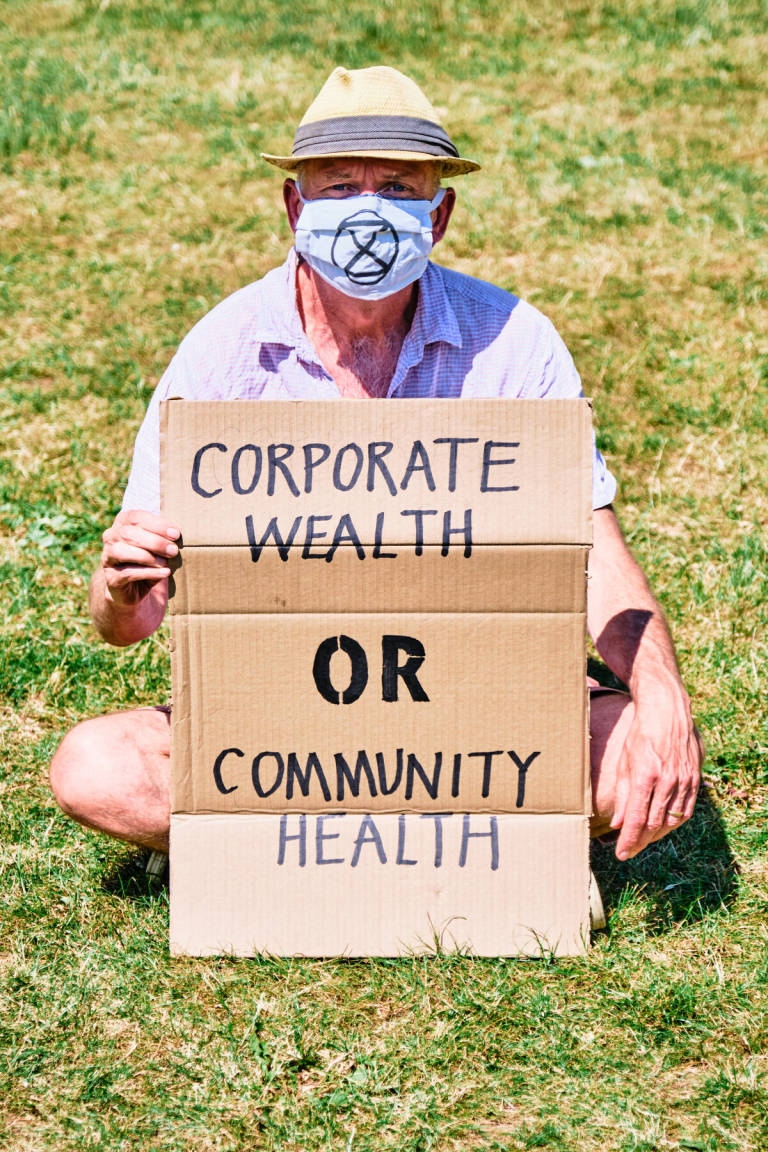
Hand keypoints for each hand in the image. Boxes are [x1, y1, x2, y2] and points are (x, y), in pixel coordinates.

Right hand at [100, 509, 180, 608]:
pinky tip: (164, 573)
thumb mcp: (157, 547)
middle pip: (128, 534)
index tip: (176, 534)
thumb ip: (163, 537)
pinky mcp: (111, 577)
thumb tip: (175, 534)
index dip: (156, 524)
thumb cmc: (149, 561)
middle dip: (154, 542)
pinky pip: (127, 573)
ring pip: (122, 552)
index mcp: (122, 523)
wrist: (135, 589)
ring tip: (166, 562)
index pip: (135, 517)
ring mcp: (107, 557)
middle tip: (173, 550)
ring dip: (148, 557)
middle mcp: (110, 537)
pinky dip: (148, 572)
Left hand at [612, 679, 702, 859]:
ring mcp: (683, 780)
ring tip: (642, 842)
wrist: (667, 712)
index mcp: (645, 776)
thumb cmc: (640, 735)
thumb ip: (621, 794)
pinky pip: (685, 810)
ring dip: (655, 835)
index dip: (628, 840)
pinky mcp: (694, 779)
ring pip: (671, 820)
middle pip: (653, 824)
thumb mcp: (624, 762)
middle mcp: (667, 781)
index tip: (621, 854)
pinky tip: (662, 827)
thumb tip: (617, 824)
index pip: (636, 818)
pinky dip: (673, 823)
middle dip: (639, 841)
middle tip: (628, 852)